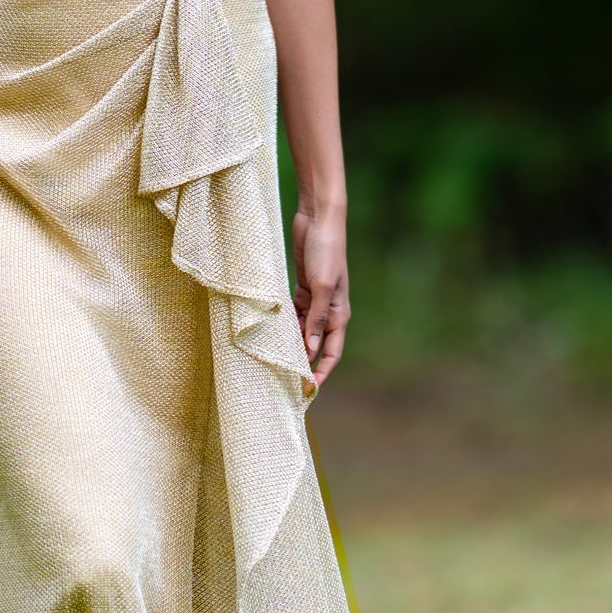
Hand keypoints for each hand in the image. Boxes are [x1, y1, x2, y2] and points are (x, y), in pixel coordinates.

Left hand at [291, 205, 348, 387]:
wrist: (319, 221)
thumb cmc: (326, 252)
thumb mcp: (320, 287)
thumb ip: (316, 318)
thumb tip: (311, 349)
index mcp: (339, 314)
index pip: (332, 353)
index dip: (321, 373)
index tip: (309, 391)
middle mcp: (328, 312)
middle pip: (316, 346)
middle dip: (304, 363)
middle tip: (285, 381)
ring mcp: (314, 301)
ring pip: (302, 331)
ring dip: (291, 344)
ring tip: (274, 361)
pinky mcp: (302, 290)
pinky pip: (294, 315)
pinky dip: (285, 325)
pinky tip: (272, 334)